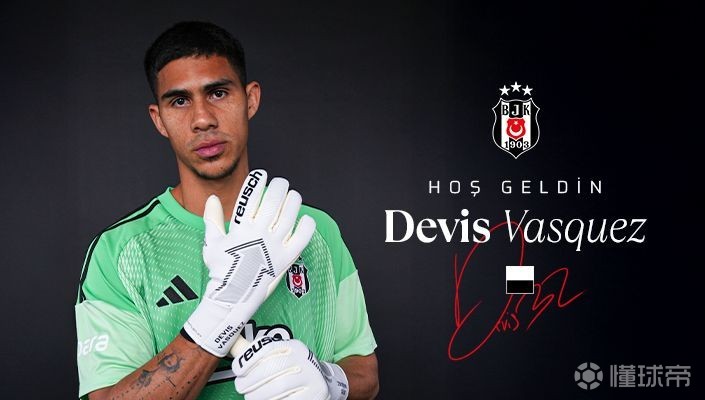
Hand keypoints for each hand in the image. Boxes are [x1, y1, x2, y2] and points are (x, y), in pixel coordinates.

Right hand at [183, 169, 315, 356]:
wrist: (232, 297)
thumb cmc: (220, 270)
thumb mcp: (212, 243)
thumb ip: (212, 219)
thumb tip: (213, 199)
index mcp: (240, 228)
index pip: (250, 197)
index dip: (257, 182)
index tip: (261, 174)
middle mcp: (258, 234)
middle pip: (273, 202)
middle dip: (278, 187)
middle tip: (281, 182)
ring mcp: (273, 246)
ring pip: (288, 216)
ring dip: (293, 201)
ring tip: (294, 195)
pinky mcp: (286, 259)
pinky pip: (301, 239)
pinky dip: (306, 227)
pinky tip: (305, 218)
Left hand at [233, 338, 348, 399]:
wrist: (319, 382)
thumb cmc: (292, 370)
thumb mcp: (282, 357)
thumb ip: (262, 355)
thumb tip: (235, 352)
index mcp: (293, 346)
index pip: (268, 348)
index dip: (249, 359)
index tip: (237, 370)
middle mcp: (304, 358)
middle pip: (272, 368)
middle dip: (251, 380)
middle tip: (240, 387)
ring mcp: (311, 376)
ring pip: (279, 387)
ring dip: (259, 395)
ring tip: (251, 397)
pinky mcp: (314, 393)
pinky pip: (288, 399)